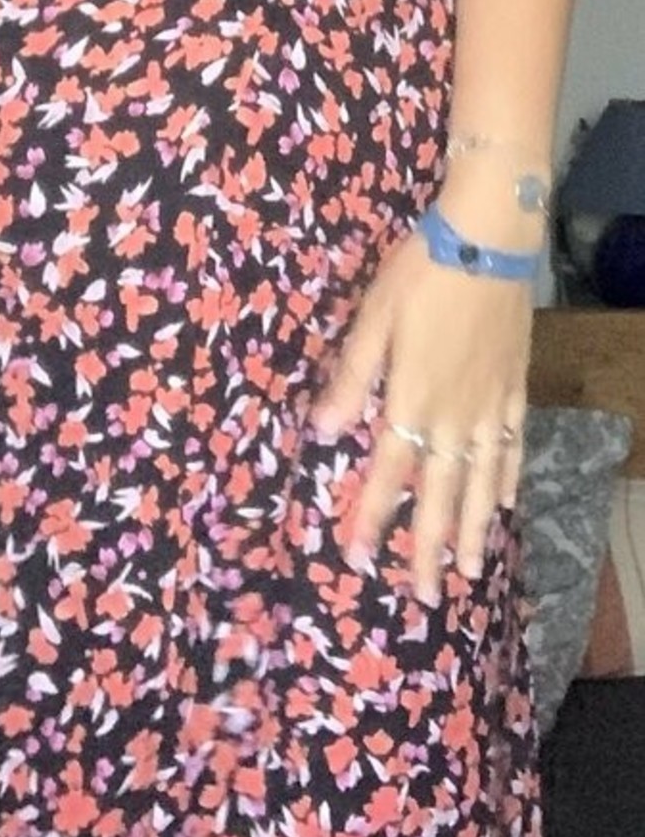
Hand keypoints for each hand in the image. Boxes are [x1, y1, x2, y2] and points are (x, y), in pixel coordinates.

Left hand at [306, 215, 533, 605]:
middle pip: (440, 495)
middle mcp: (454, 416)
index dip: (371, 516)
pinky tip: (502, 505)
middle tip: (426, 596)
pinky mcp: (514, 388)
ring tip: (468, 571)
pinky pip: (510, 448)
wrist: (488, 240)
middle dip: (429, 548)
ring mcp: (489, 405)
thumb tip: (323, 433)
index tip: (357, 558)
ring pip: (480, 483)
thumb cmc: (420, 274)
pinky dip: (506, 482)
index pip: (386, 472)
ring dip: (472, 529)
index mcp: (412, 400)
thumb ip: (351, 380)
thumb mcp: (371, 320)